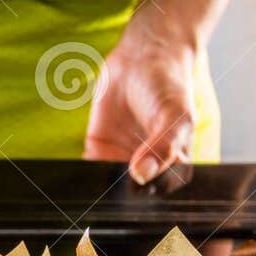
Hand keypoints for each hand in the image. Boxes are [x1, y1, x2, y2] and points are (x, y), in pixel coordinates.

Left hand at [83, 28, 199, 183]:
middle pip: (131, 197)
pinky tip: (80, 172)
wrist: (144, 57)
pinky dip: (81, 174)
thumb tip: (141, 176)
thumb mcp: (174, 116)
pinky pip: (88, 169)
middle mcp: (148, 171)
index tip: (132, 189)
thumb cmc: (169, 86)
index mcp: (175, 169)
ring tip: (94, 183)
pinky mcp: (99, 150)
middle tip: (109, 188)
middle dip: (118, 198)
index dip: (145, 198)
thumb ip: (162, 147)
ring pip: (107, 187)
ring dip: (98, 190)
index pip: (159, 194)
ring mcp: (122, 162)